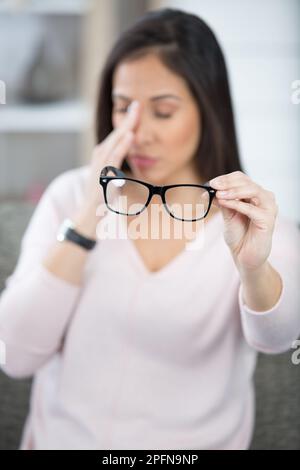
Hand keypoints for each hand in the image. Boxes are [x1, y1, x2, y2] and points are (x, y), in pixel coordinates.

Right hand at [73, 101, 139, 234]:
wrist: (88, 215)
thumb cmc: (102, 198)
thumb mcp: (113, 179)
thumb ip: (119, 167)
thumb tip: (132, 165)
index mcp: (103, 156)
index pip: (118, 136)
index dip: (127, 122)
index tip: (137, 109)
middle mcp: (100, 157)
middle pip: (116, 134)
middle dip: (127, 119)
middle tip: (138, 103)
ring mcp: (100, 165)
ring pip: (114, 142)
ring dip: (125, 127)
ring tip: (135, 113)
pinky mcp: (102, 175)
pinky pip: (114, 157)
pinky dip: (122, 146)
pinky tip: (130, 136)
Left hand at [209, 171, 278, 274]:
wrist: (245, 256)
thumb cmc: (239, 236)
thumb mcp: (227, 215)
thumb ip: (222, 202)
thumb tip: (208, 191)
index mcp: (255, 195)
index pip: (242, 178)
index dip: (226, 179)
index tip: (211, 183)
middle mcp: (264, 198)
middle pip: (247, 183)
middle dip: (228, 183)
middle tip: (214, 186)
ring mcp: (268, 208)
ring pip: (253, 191)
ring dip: (234, 191)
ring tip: (219, 195)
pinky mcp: (268, 220)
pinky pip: (252, 209)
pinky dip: (237, 204)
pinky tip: (225, 203)